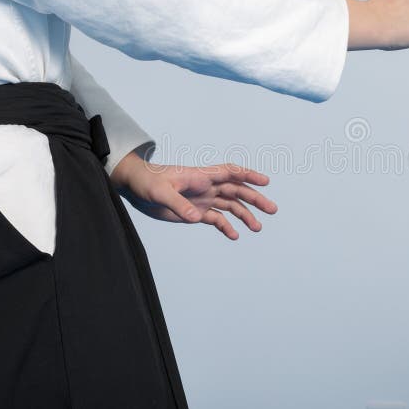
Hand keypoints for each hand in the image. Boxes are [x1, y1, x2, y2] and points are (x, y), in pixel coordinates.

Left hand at [111, 152, 277, 239]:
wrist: (136, 188)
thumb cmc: (147, 182)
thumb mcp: (160, 192)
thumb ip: (178, 204)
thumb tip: (195, 217)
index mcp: (201, 176)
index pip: (230, 172)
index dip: (248, 175)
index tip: (265, 182)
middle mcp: (206, 186)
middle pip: (236, 191)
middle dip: (255, 199)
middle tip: (272, 209)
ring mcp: (202, 199)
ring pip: (230, 206)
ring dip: (245, 215)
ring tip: (257, 228)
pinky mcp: (195, 212)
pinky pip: (216, 219)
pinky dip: (227, 227)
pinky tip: (235, 236)